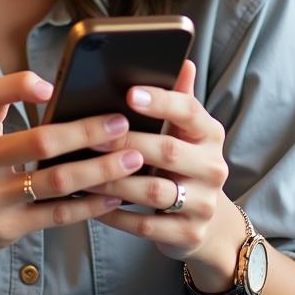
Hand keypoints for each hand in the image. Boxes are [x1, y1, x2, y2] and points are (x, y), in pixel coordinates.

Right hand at [0, 71, 147, 275]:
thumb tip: (48, 85)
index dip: (24, 86)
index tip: (55, 86)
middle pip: (42, 142)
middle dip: (88, 132)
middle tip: (122, 124)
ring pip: (57, 182)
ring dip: (100, 170)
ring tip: (132, 159)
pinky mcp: (6, 229)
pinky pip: (56, 215)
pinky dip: (88, 206)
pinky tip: (113, 196)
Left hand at [88, 61, 229, 261]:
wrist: (209, 222)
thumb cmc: (184, 163)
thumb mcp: (186, 131)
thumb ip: (179, 97)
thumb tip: (181, 60)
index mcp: (210, 133)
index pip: (188, 110)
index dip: (160, 101)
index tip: (129, 93)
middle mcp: (213, 167)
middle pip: (166, 150)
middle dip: (125, 143)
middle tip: (89, 138)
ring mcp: (204, 203)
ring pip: (153, 191)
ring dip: (114, 182)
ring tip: (81, 172)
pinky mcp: (189, 234)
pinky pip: (145, 225)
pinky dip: (115, 215)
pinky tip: (90, 204)